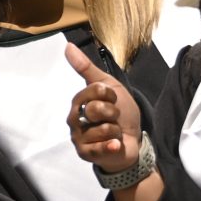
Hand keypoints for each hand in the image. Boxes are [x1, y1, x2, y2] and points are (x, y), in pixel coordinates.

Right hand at [65, 43, 140, 170]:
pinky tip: (115, 145)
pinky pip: (99, 147)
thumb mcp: (109, 87)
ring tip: (114, 133)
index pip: (95, 90)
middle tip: (114, 119)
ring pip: (101, 129)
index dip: (110, 95)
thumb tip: (67, 46)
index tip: (114, 99)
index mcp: (79, 101)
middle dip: (113, 114)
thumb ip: (87, 68)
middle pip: (96, 109)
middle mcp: (74, 119)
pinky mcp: (85, 153)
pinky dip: (111, 146)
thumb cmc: (120, 113)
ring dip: (115, 130)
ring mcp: (78, 137)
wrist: (133, 140)